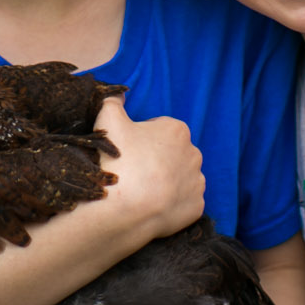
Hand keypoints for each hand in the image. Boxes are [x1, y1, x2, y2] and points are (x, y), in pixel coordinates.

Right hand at [96, 99, 203, 238]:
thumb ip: (112, 100)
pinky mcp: (197, 206)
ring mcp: (197, 182)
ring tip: (143, 191)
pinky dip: (172, 204)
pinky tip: (154, 205)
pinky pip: (185, 202)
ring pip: (181, 178)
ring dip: (167, 182)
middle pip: (173, 154)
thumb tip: (118, 93)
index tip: (128, 152)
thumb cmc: (118, 161)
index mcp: (177, 130)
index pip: (159, 130)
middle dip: (158, 160)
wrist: (123, 210)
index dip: (141, 140)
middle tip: (134, 171)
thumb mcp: (107, 119)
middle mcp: (194, 154)